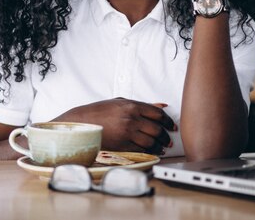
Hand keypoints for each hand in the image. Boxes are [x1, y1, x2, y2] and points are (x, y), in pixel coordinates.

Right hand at [53, 98, 175, 154]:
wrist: (83, 122)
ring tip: (162, 147)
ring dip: (159, 145)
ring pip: (151, 141)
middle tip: (169, 139)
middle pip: (157, 129)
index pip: (158, 114)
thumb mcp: (120, 102)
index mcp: (132, 105)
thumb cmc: (100, 111)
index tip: (171, 126)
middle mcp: (131, 118)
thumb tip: (162, 106)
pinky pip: (141, 149)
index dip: (168, 121)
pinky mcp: (122, 144)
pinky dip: (149, 151)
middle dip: (166, 136)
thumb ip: (142, 104)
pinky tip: (152, 151)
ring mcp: (127, 132)